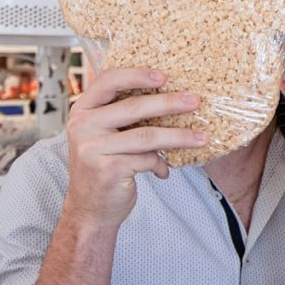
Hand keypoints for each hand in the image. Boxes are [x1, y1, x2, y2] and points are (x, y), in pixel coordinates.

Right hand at [63, 67, 205, 228]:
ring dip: (179, 136)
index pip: (108, 80)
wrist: (90, 210)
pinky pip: (147, 159)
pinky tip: (164, 170)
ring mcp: (93, 148)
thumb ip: (123, 116)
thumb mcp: (105, 136)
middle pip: (133, 107)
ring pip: (147, 135)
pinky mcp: (108, 169)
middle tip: (195, 101)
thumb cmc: (103, 167)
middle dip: (169, 103)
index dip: (137, 75)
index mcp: (82, 110)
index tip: (164, 75)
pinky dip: (161, 164)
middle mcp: (83, 126)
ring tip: (201, 137)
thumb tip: (171, 97)